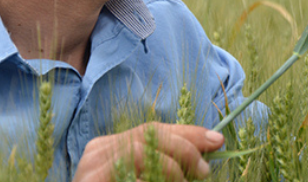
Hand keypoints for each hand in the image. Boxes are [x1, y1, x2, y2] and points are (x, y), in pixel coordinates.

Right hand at [72, 122, 224, 181]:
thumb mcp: (147, 178)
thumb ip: (164, 166)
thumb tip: (205, 153)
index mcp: (109, 148)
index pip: (153, 130)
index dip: (187, 133)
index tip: (216, 140)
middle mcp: (97, 152)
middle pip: (149, 134)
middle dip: (185, 147)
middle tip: (205, 170)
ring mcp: (90, 167)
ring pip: (142, 149)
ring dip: (173, 165)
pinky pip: (133, 173)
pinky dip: (155, 177)